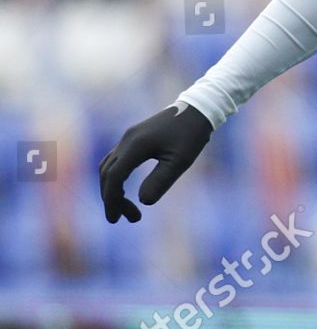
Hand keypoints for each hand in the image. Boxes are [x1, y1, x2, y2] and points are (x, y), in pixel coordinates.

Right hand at [99, 103, 212, 222]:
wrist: (196, 109)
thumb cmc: (191, 135)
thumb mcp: (180, 161)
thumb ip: (160, 181)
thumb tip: (143, 201)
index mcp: (135, 146)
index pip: (114, 177)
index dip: (112, 200)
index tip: (116, 220)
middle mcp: (126, 141)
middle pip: (107, 174)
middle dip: (112, 199)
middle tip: (126, 219)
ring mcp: (128, 138)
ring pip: (109, 167)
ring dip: (113, 189)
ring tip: (129, 210)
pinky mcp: (134, 138)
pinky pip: (116, 160)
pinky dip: (117, 178)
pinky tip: (128, 190)